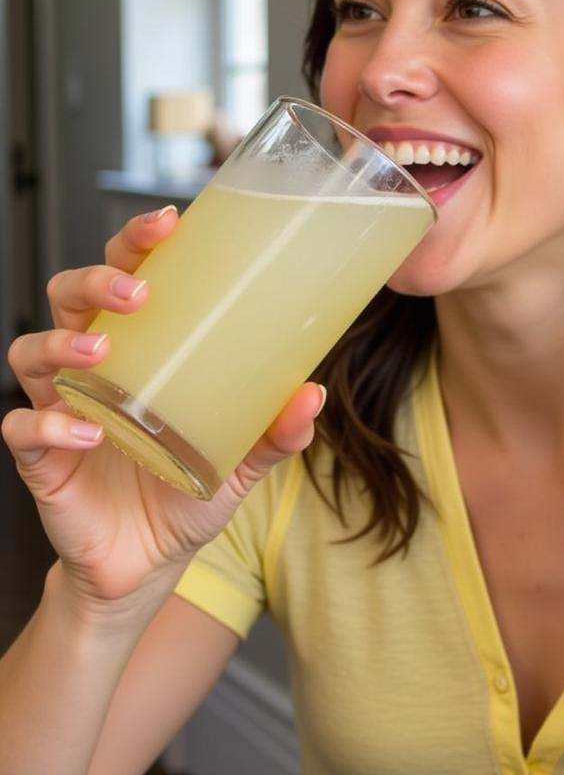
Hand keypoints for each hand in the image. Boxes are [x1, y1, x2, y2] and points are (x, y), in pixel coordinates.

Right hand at [2, 206, 323, 615]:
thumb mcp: (244, 459)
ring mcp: (62, 409)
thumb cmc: (189, 492)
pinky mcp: (41, 459)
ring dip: (61, 342)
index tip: (167, 222)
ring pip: (31, 351)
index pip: (128, 278)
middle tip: (137, 291)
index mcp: (142, 350)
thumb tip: (313, 394)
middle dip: (94, 280)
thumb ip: (277, 431)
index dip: (136, 243)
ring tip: (102, 350)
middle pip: (69, 298)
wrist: (149, 564)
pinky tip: (89, 430)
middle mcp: (95, 368)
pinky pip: (23, 429)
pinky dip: (49, 424)